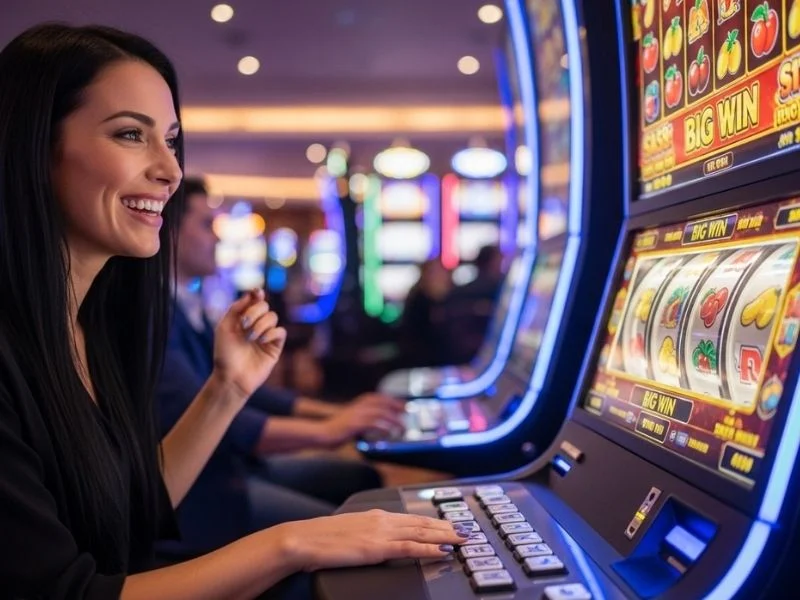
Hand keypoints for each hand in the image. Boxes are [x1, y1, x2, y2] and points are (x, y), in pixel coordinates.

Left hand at [212, 289, 286, 400]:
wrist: (231, 377)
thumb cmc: (224, 354)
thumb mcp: (224, 327)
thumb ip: (235, 309)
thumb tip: (252, 294)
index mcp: (243, 320)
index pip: (254, 301)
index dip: (257, 294)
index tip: (257, 293)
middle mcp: (256, 326)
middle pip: (265, 306)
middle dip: (255, 311)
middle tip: (244, 324)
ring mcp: (266, 336)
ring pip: (273, 317)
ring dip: (261, 324)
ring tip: (250, 338)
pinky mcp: (275, 347)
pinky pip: (280, 332)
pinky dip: (271, 333)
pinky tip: (261, 341)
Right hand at [276, 509, 469, 571]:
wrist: (303, 539)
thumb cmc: (321, 538)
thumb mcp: (351, 531)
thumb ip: (368, 534)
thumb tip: (379, 542)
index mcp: (377, 515)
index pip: (413, 517)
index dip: (435, 521)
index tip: (451, 523)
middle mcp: (382, 520)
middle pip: (423, 522)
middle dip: (447, 526)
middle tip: (467, 530)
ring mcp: (381, 532)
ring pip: (422, 532)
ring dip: (446, 535)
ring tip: (463, 538)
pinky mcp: (377, 547)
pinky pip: (409, 547)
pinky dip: (429, 548)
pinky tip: (443, 550)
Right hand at [324, 393, 405, 445]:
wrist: (322, 434)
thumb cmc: (337, 430)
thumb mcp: (353, 420)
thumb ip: (364, 419)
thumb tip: (380, 424)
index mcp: (359, 403)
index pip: (379, 397)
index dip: (393, 400)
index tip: (404, 405)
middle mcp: (359, 406)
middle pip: (383, 403)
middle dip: (397, 407)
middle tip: (408, 413)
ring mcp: (357, 414)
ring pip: (381, 413)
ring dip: (394, 420)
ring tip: (402, 427)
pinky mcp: (355, 424)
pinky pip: (373, 424)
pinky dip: (384, 427)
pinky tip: (389, 432)